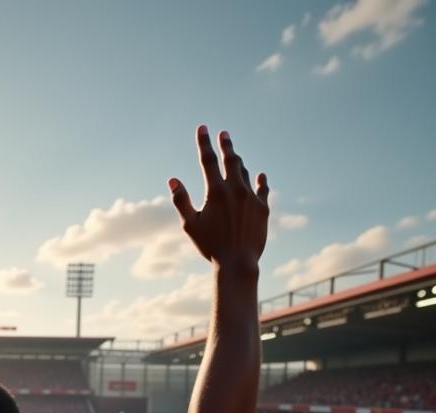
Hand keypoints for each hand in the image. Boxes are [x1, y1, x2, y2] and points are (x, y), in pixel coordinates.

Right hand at [169, 126, 268, 273]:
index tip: (203, 128)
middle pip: (230, 160)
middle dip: (226, 145)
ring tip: (234, 157)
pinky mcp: (263, 208)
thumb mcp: (190, 225)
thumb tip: (172, 180)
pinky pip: (262, 189)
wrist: (238, 262)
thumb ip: (181, 201)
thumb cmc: (210, 246)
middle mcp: (236, 189)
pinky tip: (259, 175)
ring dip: (238, 163)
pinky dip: (260, 180)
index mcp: (216, 192)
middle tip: (223, 134)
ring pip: (245, 173)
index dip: (204, 143)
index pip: (208, 160)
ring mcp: (251, 197)